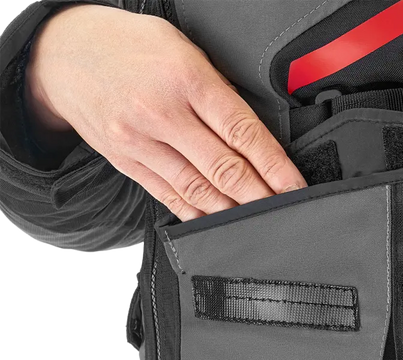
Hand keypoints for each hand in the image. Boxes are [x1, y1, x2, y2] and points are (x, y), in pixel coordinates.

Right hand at [25, 4, 306, 220]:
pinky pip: (169, 197)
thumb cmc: (130, 48)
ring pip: (198, 190)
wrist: (62, 54)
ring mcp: (141, 143)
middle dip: (261, 196)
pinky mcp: (127, 163)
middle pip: (224, 169)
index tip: (295, 186)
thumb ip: (218, 91)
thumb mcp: (182, 49)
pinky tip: (219, 223)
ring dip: (233, 211)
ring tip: (259, 222)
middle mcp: (162, 114)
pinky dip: (198, 215)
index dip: (275, 166)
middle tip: (286, 211)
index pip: (243, 132)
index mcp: (186, 79)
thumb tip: (254, 136)